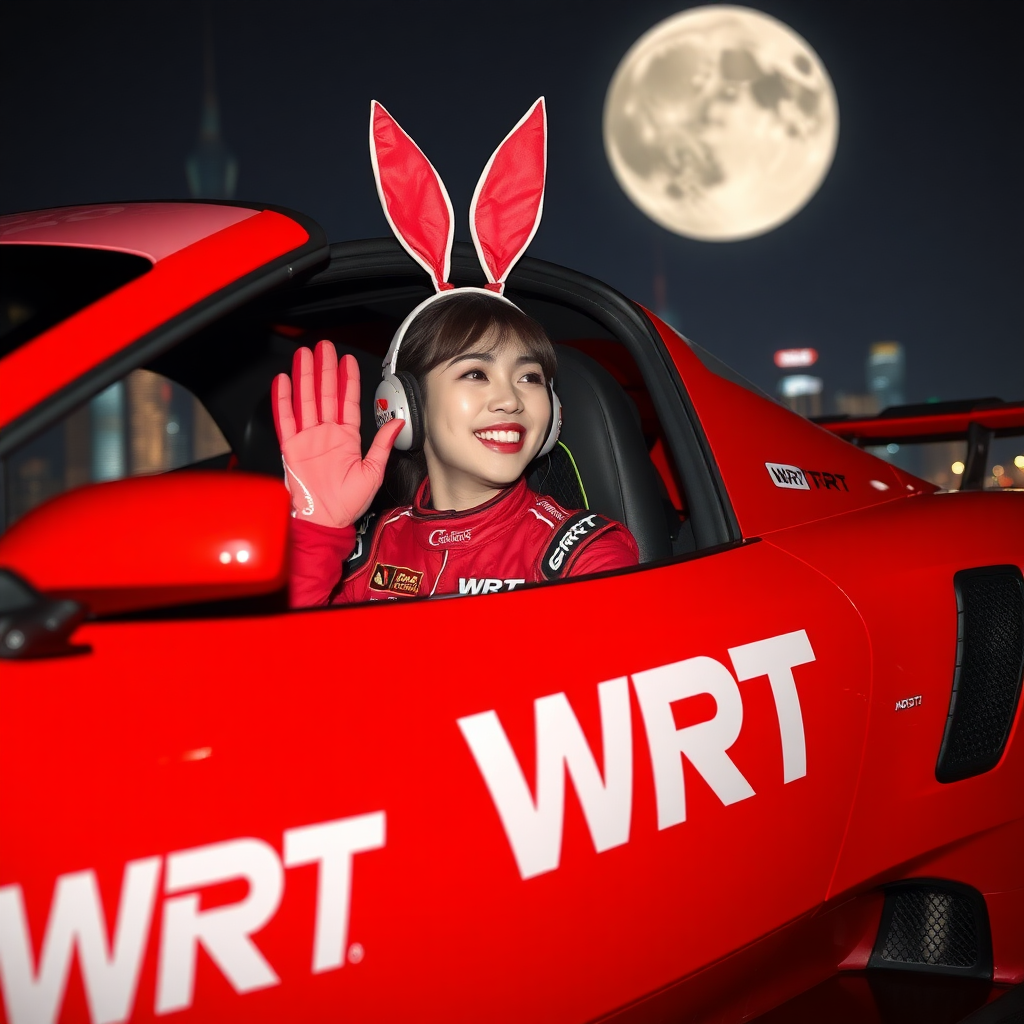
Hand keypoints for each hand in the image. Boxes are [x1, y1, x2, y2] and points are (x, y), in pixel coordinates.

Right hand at [272, 341, 402, 527]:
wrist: (326, 521)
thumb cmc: (348, 503)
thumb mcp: (373, 471)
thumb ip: (382, 444)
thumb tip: (398, 423)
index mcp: (347, 438)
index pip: (347, 401)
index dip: (347, 380)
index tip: (347, 360)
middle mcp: (326, 434)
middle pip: (325, 394)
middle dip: (324, 369)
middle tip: (323, 347)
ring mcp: (308, 438)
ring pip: (305, 400)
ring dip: (304, 377)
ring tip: (304, 356)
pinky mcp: (291, 447)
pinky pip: (286, 419)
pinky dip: (283, 401)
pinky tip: (283, 382)